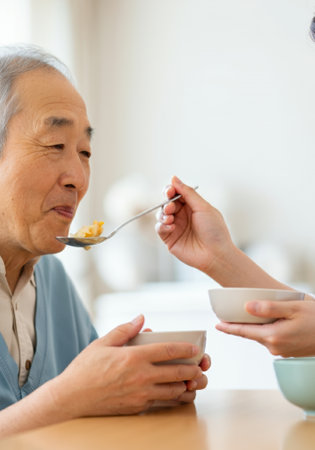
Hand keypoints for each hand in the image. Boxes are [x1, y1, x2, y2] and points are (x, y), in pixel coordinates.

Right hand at [49, 315, 203, 417]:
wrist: (71, 398)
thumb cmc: (85, 369)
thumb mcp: (103, 343)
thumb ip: (125, 330)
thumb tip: (141, 318)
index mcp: (134, 357)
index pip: (167, 351)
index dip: (185, 348)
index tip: (195, 348)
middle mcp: (141, 377)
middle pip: (176, 373)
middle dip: (193, 369)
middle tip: (201, 366)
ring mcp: (140, 395)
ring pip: (173, 392)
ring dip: (187, 386)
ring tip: (193, 381)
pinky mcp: (137, 408)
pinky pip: (162, 404)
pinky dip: (174, 399)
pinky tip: (177, 394)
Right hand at [155, 176, 233, 274]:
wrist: (216, 254)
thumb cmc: (215, 231)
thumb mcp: (203, 207)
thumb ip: (187, 193)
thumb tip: (174, 178)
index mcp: (192, 206)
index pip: (177, 193)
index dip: (171, 190)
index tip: (170, 190)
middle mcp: (183, 215)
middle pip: (167, 202)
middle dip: (166, 202)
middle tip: (171, 206)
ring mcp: (176, 227)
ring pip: (161, 214)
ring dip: (163, 213)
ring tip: (170, 217)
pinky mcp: (170, 239)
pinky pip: (159, 228)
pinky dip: (162, 226)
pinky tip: (171, 227)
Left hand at [216, 300, 314, 356]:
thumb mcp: (293, 308)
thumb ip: (269, 308)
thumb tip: (246, 307)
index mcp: (273, 336)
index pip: (244, 332)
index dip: (229, 328)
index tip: (216, 325)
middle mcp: (274, 346)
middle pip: (252, 333)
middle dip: (241, 325)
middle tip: (229, 315)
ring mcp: (282, 350)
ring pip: (262, 336)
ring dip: (255, 326)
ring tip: (249, 315)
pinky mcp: (288, 350)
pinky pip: (271, 338)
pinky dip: (266, 330)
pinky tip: (269, 321)